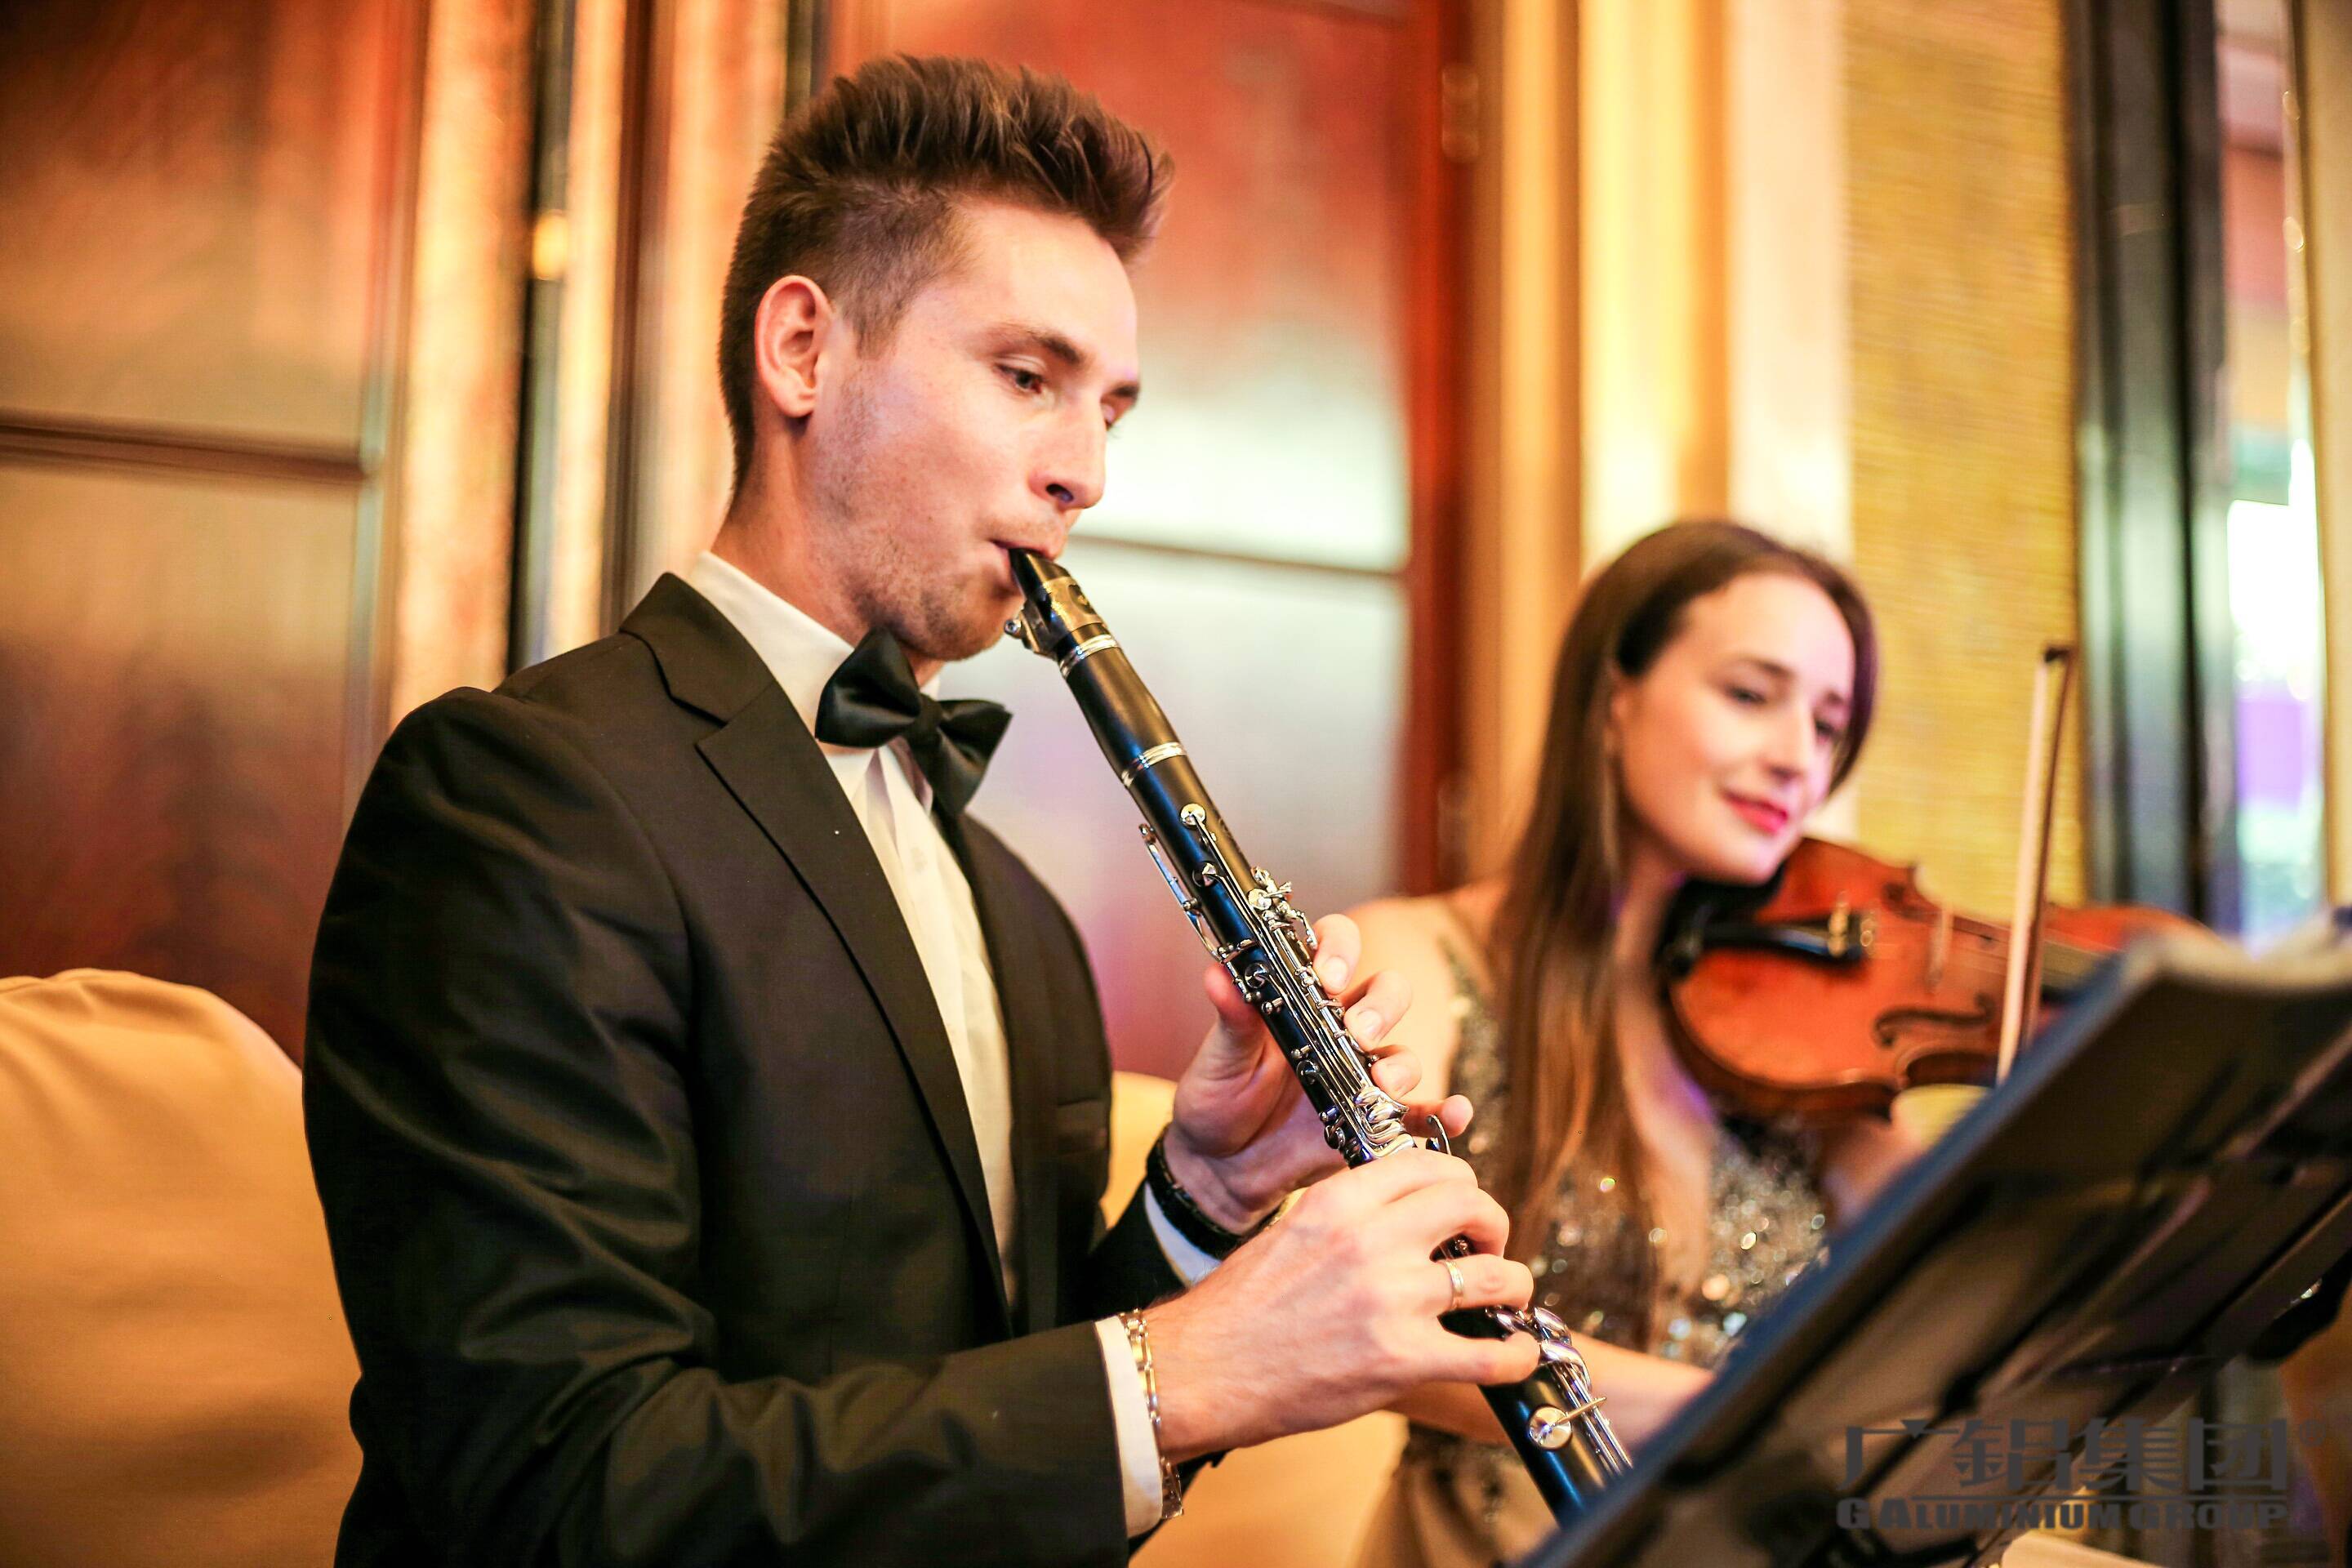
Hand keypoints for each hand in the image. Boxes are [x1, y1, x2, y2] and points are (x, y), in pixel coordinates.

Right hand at [1144, 1149, 1538, 1457]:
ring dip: (1513, 1286)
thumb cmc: (1240, 1307)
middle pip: (1474, 1204)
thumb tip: (1406, 1216)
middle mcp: (1373, 1239)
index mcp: (1342, 1200)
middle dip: (1493, 1223)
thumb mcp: (1291, 1229)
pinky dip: (1516, 1354)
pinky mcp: (1403, 1359)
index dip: (1460, 1184)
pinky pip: (1493, 1354)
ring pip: (1500, 1276)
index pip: (1433, 1164)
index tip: (1459, 1209)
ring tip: (1504, 1301)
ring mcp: (1393, 1299)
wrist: (1204, 1369)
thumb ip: (1350, 1215)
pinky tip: (1514, 1353)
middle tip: (1486, 1248)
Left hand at [1162, 912, 1471, 1229]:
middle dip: (1380, 1006)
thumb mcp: (1219, 1060)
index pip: (1335, 947)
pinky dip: (1445, 1112)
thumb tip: (1218, 974)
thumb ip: (1231, 1021)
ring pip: (1403, 1053)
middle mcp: (1340, 1028)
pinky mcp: (1376, 1119)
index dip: (1340, 949)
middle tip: (1358, 1032)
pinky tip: (1454, 1114)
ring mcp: (1362, 1074)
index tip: (1327, 976)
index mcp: (1301, 998)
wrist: (1220, 1168)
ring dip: (1402, 1065)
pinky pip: (1420, 1113)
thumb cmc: (1217, 1100)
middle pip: (1385, 993)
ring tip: (1380, 1086)